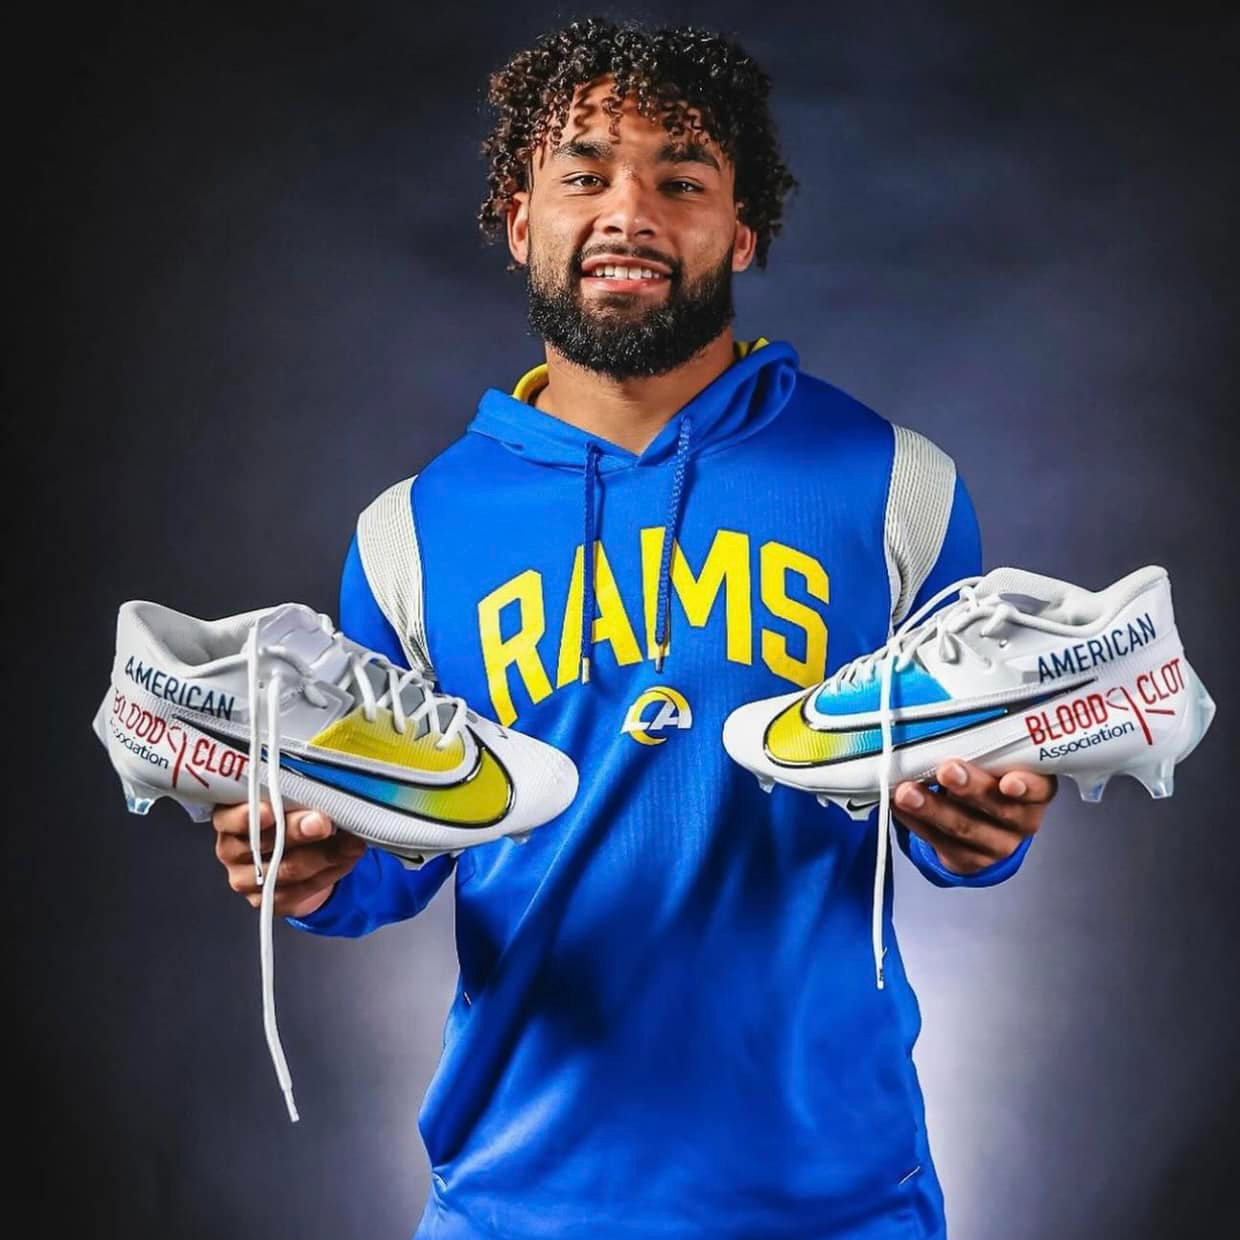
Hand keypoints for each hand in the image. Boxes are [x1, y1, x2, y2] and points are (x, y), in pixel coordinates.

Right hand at [213, 801, 367, 918]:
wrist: (301, 854)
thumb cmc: (292, 816)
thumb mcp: (292, 798)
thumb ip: (298, 795)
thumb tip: (325, 793)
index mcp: (229, 816)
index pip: (230, 817)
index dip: (247, 816)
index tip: (270, 811)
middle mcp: (232, 849)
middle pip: (264, 842)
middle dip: (299, 831)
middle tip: (323, 822)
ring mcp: (247, 879)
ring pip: (288, 868)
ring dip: (327, 853)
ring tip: (351, 840)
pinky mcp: (268, 901)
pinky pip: (302, 889)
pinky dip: (331, 871)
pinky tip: (347, 857)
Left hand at [892, 759, 1056, 876]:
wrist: (984, 823)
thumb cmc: (989, 776)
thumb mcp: (996, 759)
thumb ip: (984, 746)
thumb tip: (948, 721)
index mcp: (1036, 789)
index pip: (1039, 789)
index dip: (1026, 786)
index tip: (1008, 781)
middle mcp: (1021, 820)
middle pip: (998, 808)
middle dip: (969, 788)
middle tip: (946, 771)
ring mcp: (997, 844)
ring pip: (964, 828)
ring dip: (932, 808)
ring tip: (907, 792)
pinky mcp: (969, 860)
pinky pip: (939, 842)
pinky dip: (915, 822)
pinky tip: (899, 806)